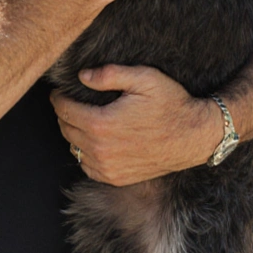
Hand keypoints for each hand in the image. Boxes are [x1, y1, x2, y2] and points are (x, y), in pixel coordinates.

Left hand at [52, 64, 222, 185]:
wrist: (194, 137)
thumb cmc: (171, 104)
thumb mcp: (144, 78)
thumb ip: (110, 74)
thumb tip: (82, 76)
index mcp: (101, 124)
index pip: (64, 110)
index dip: (59, 98)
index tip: (60, 91)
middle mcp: (100, 150)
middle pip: (65, 129)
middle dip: (64, 114)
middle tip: (72, 102)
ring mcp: (108, 168)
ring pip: (74, 148)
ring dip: (74, 133)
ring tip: (84, 119)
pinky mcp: (116, 178)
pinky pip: (87, 166)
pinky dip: (86, 152)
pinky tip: (96, 140)